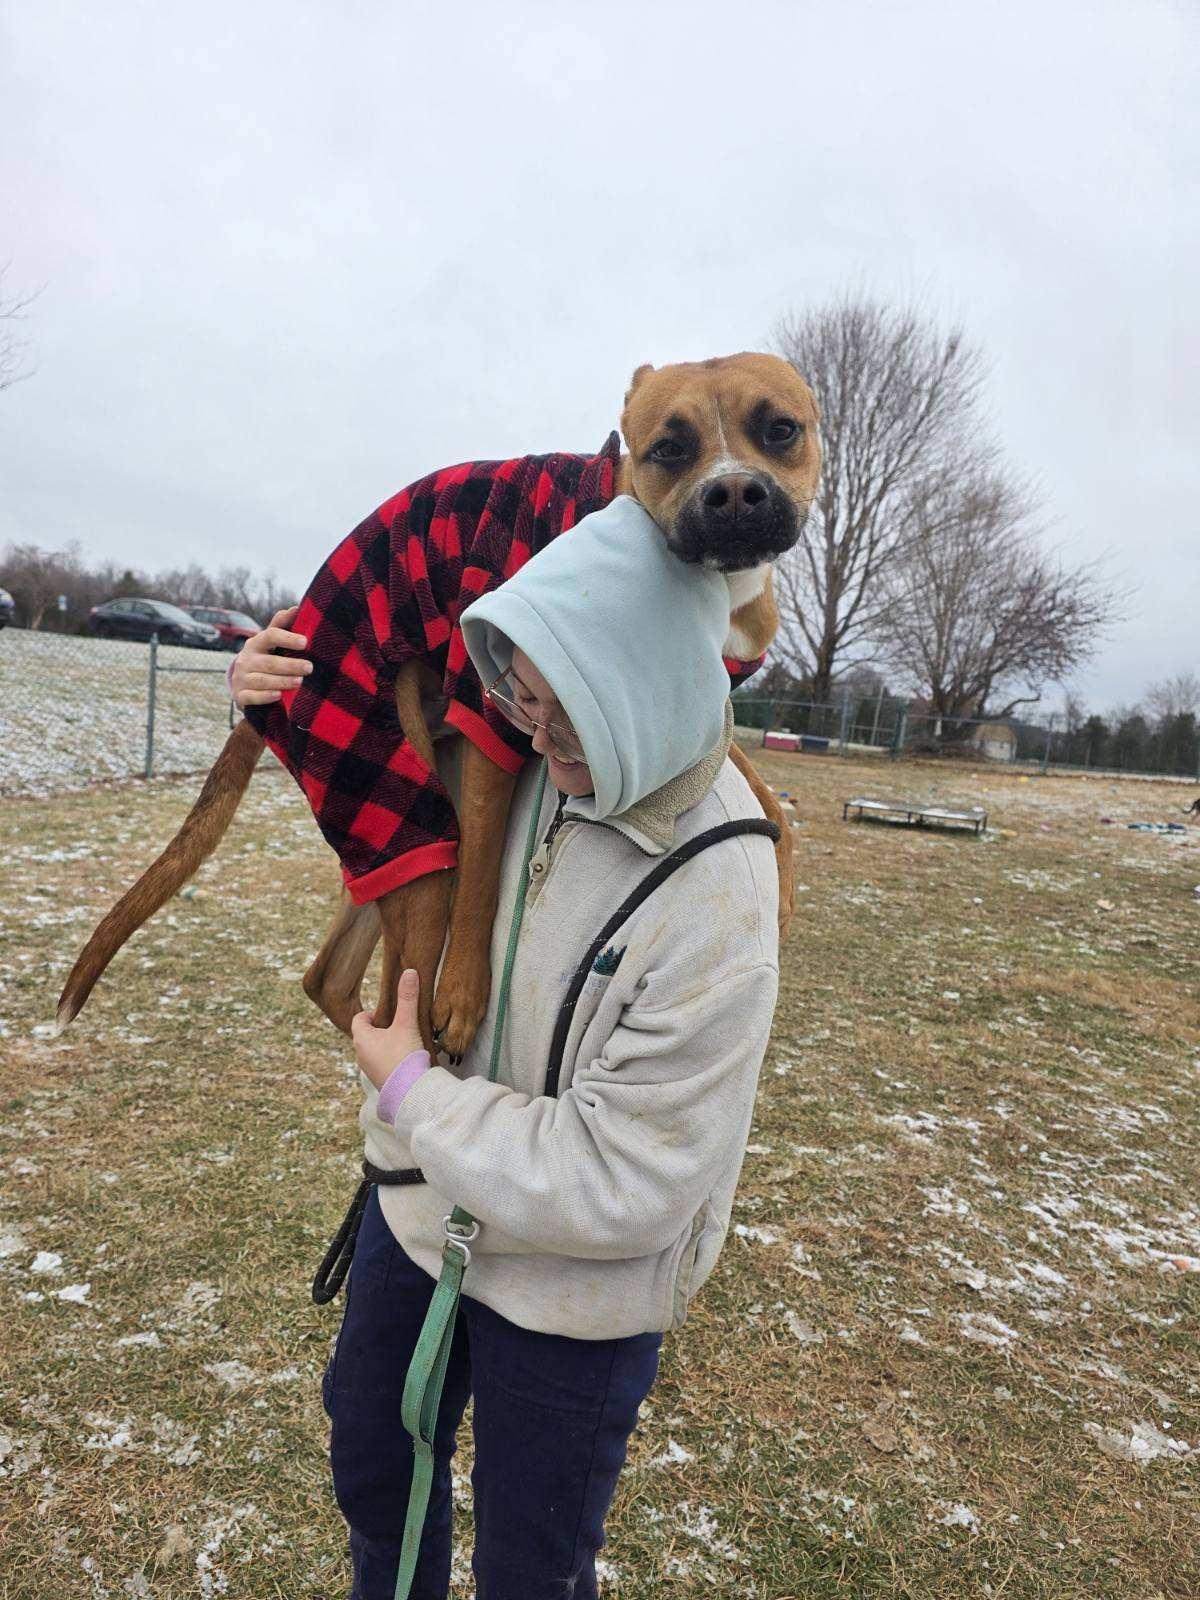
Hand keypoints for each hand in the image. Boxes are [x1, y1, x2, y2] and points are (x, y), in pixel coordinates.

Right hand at [231, 605, 313, 706]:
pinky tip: (279, 695)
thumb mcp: (271, 643)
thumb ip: (282, 626)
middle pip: (269, 662)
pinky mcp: (240, 696)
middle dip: (290, 665)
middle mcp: (246, 660)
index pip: (270, 636)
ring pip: (262, 680)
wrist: (245, 684)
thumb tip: (296, 608)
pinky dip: (265, 696)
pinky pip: (252, 697)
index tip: (305, 642)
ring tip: (300, 681)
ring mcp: (242, 678)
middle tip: (309, 667)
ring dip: (282, 681)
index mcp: (255, 643)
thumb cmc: (265, 658)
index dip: (287, 638)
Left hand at [351, 970, 426, 1091]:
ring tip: (405, 1042)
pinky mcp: (381, 1082)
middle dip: (381, 1029)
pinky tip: (407, 1059)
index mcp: (361, 1039)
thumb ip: (408, 998)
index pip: (359, 1020)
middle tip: (399, 1025)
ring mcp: (369, 1070)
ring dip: (386, 1045)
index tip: (388, 1013)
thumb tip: (409, 971)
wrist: (411, 1093)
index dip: (372, 1014)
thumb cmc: (404, 1056)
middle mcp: (360, 1055)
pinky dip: (391, 1059)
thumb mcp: (407, 1024)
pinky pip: (382, 1065)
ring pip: (374, 1051)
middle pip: (366, 1035)